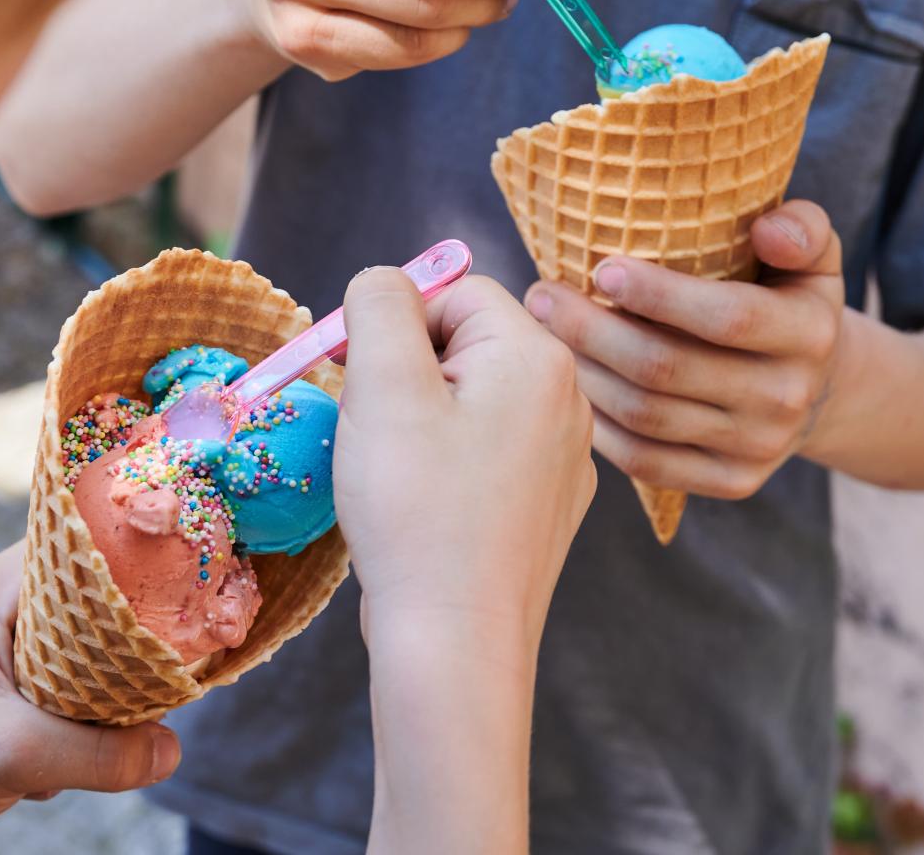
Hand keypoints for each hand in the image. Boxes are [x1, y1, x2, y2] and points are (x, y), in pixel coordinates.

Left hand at [0, 543, 179, 854]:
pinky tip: (73, 758)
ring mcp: (16, 651)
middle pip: (104, 600)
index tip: (188, 577)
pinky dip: (91, 724)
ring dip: (113, 692)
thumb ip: (99, 752)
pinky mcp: (20, 695)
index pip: (85, 543)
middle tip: (172, 659)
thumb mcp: (15, 752)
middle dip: (136, 638)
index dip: (138, 559)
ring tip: (114, 721)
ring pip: (100, 652)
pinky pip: (83, 692)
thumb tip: (172, 751)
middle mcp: (10, 608)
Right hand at [334, 270, 595, 651]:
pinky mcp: (544, 507)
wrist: (455, 641)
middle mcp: (569, 401)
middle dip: (406, 372)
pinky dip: (446, 465)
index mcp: (538, 358)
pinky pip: (487, 454)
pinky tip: (425, 507)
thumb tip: (385, 281)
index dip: (394, 323)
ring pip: (473, 401)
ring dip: (420, 419)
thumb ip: (380, 305)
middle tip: (372, 426)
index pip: (457, 292)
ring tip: (394, 471)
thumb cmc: (416, 509)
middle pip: (467, 346)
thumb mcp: (383, 384)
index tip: (354, 373)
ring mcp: (563, 459)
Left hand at [525, 200, 844, 499]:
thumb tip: (766, 229)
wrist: (816, 388)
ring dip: (584, 373)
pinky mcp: (731, 483)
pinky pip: (645, 461)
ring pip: (646, 415)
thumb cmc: (786, 300)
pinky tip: (568, 387)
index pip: (727, 317)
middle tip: (542, 297)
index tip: (600, 268)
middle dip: (592, 331)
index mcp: (809, 333)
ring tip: (543, 335)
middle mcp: (786, 397)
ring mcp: (757, 448)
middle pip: (667, 369)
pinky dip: (598, 426)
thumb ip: (800, 229)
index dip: (659, 295)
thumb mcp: (812, 255)